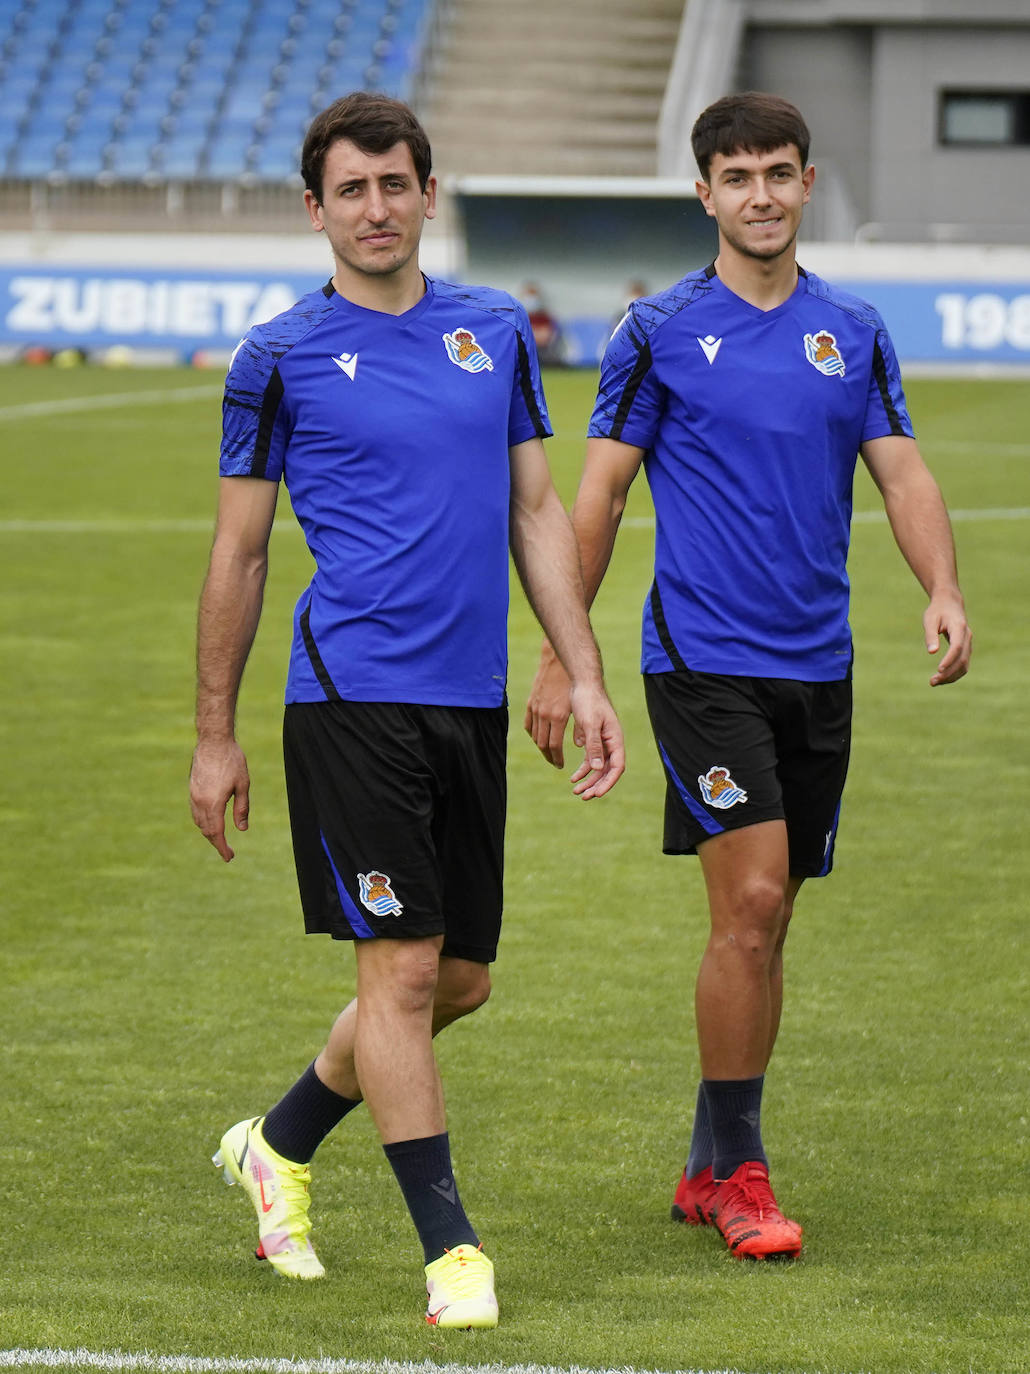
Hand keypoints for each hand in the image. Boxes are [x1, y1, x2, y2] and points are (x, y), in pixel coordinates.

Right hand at [189, 737, 250, 861]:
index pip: (216, 833)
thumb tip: (242, 829)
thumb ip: (242, 809)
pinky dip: (202, 821)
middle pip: (206, 830)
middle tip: (228, 852)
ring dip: (208, 833)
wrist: (213, 740)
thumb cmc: (232, 761)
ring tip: (220, 839)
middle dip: (216, 843)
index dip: (222, 847)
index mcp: (213, 803)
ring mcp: (193, 795)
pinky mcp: (192, 788)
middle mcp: (199, 802)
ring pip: (198, 822)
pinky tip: (210, 822)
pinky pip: (195, 812)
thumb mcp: (243, 785)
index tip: (229, 857)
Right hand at [524, 644, 573, 766]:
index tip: (561, 765)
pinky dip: (533, 734)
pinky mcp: (530, 703)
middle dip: (549, 756)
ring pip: (534, 736)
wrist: (558, 663)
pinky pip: (528, 724)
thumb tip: (580, 746)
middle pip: (542, 744)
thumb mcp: (581, 706)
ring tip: (548, 752)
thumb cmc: (574, 683)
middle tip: (555, 762)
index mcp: (557, 716)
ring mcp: (535, 709)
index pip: (554, 746)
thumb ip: (581, 727)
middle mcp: (544, 714)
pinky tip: (538, 737)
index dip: (557, 758)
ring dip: (541, 747)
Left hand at [568, 681, 625, 798]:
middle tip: (582, 796)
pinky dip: (583, 769)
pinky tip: (573, 777)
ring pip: (598, 767)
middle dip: (596, 785)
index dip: (608, 782)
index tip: (596, 794)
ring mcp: (603, 742)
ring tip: (575, 790)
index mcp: (615, 739)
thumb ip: (594, 746)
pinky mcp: (594, 739)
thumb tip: (597, 769)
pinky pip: (591, 759)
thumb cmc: (588, 701)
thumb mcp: (589, 724)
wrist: (582, 684)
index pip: (617, 767)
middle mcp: (612, 743)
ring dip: (588, 780)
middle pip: (607, 771)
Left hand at [924, 595, 971, 685]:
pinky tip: (941, 678)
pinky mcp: (965, 648)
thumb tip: (932, 652)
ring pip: (964, 665)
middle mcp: (967, 637)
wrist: (949, 603)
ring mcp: (968, 643)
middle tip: (932, 682)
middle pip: (962, 659)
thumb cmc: (937, 611)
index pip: (957, 647)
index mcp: (959, 627)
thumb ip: (931, 635)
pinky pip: (962, 664)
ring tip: (934, 682)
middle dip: (949, 673)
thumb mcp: (930, 620)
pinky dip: (953, 673)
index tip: (939, 670)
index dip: (949, 660)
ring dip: (951, 676)